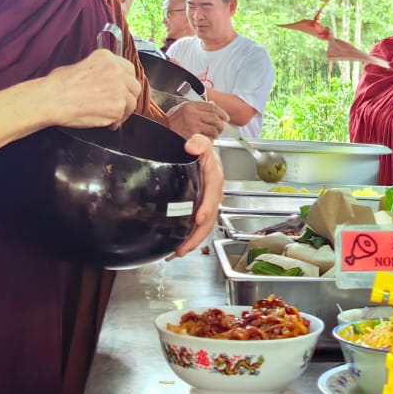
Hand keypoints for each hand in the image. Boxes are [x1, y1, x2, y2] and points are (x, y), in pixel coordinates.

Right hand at [44, 49, 139, 127]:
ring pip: (132, 103)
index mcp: (106, 58)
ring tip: (109, 116)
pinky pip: (122, 117)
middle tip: (118, 105)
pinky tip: (104, 122)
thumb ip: (99, 71)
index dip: (126, 83)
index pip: (128, 70)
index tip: (122, 90)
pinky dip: (115, 122)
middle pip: (134, 86)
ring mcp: (118, 88)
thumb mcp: (80, 66)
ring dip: (123, 111)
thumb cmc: (58, 85)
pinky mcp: (117, 106)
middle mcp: (116, 70)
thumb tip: (105, 82)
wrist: (51, 99)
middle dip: (128, 97)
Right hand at [164, 99, 229, 139]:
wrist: (161, 131)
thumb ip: (198, 106)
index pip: (212, 107)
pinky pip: (208, 139)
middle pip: (215, 118)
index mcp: (190, 105)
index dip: (221, 112)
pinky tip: (206, 140)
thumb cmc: (170, 121)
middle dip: (220, 125)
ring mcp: (192, 126)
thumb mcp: (183, 108)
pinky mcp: (192, 137)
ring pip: (214, 129)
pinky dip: (209, 141)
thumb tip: (213, 104)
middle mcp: (192, 114)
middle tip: (219, 129)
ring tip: (212, 135)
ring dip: (216, 134)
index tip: (225, 117)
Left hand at [172, 135, 224, 256]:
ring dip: (193, 240)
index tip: (199, 218)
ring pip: (204, 225)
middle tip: (185, 247)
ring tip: (179, 252)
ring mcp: (207, 202)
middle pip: (210, 216)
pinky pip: (197, 225)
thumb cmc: (198, 149)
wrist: (194, 152)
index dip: (207, 207)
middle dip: (199, 234)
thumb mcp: (200, 141)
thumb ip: (199, 143)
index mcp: (215, 177)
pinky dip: (189, 236)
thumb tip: (192, 146)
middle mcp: (213, 192)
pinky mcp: (199, 207)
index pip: (213, 194)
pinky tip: (177, 245)